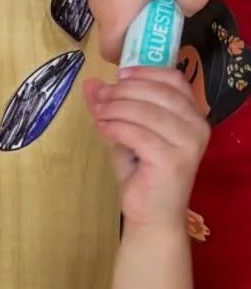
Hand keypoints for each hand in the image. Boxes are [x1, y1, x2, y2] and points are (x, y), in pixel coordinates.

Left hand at [83, 66, 209, 228]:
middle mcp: (197, 126)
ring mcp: (188, 143)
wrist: (153, 215)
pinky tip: (103, 129)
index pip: (174, 79)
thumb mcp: (127, 133)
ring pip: (147, 112)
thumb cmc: (144, 174)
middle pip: (159, 92)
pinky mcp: (172, 160)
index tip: (119, 75)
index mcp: (193, 114)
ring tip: (98, 114)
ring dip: (117, 108)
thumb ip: (113, 108)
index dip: (145, 72)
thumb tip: (91, 83)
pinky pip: (139, 134)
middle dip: (124, 91)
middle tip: (100, 97)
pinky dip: (117, 127)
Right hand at [87, 0, 207, 63]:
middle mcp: (96, 7)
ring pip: (112, 13)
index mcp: (114, 16)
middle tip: (161, 14)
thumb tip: (190, 10)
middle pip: (113, 33)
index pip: (113, 54)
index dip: (132, 56)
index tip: (153, 44)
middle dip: (137, 31)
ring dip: (131, 11)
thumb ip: (193, 3)